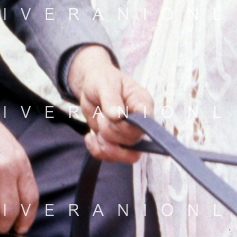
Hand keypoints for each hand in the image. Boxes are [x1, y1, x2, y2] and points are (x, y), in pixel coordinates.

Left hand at [67, 45, 153, 163]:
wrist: (91, 86)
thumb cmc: (102, 80)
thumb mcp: (105, 84)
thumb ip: (111, 99)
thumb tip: (117, 116)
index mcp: (143, 104)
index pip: (146, 124)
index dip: (129, 127)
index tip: (112, 117)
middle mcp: (139, 122)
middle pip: (132, 140)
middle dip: (111, 132)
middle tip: (101, 116)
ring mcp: (128, 134)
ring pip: (125, 155)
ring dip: (105, 145)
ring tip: (96, 128)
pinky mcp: (116, 142)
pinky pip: (110, 157)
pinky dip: (97, 150)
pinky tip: (90, 137)